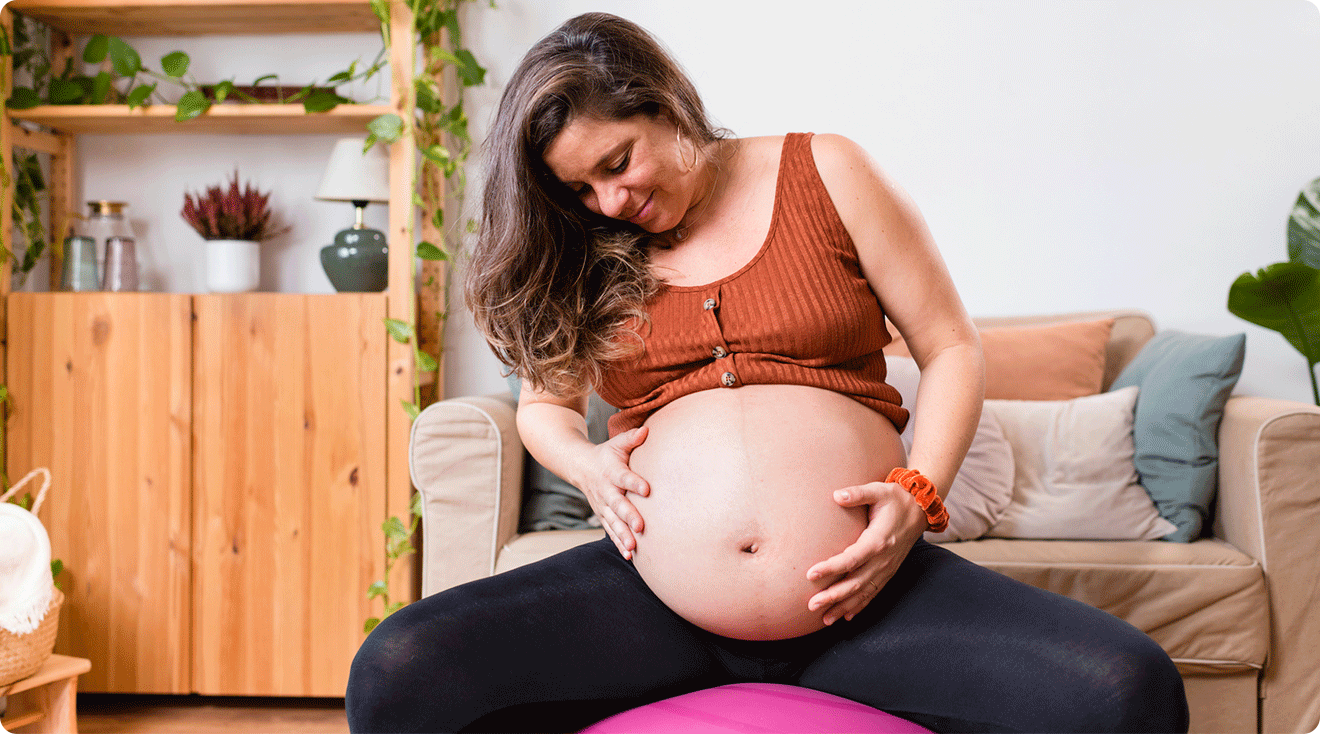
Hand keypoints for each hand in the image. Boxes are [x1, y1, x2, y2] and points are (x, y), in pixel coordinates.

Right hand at [578, 426, 650, 559]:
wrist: (579, 467)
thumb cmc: (606, 455)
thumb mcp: (616, 443)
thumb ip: (631, 438)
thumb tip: (646, 430)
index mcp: (612, 472)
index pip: (624, 477)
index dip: (634, 483)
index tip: (647, 489)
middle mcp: (606, 491)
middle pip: (618, 505)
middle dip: (629, 516)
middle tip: (640, 526)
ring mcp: (603, 506)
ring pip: (613, 523)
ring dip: (623, 536)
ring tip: (634, 547)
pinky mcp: (603, 516)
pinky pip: (611, 531)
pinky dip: (619, 544)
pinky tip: (630, 556)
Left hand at [805, 480, 928, 624]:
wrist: (920, 510)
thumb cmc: (895, 499)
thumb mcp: (879, 490)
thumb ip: (858, 493)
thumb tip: (837, 495)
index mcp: (878, 540)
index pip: (851, 559)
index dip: (831, 568)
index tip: (810, 574)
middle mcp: (883, 559)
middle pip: (856, 582)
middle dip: (833, 596)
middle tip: (811, 605)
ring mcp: (887, 568)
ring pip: (864, 592)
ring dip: (844, 606)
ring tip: (824, 619)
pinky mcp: (889, 572)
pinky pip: (874, 592)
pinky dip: (860, 606)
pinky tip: (846, 617)